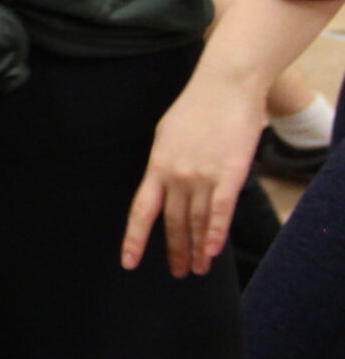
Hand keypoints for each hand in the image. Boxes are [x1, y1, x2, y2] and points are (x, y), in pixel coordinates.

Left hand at [123, 68, 266, 276]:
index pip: (141, 211)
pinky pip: (220, 210)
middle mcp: (176, 176)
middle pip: (172, 222)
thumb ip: (165, 163)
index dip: (134, 239)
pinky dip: (214, 232)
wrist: (224, 86)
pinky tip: (211, 251)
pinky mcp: (229, 173)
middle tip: (179, 273)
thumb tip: (165, 183)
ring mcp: (202, 175)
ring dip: (197, 249)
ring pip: (196, 221)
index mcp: (156, 167)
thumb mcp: (166, 135)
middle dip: (175, 251)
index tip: (128, 263)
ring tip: (199, 269)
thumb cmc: (195, 108)